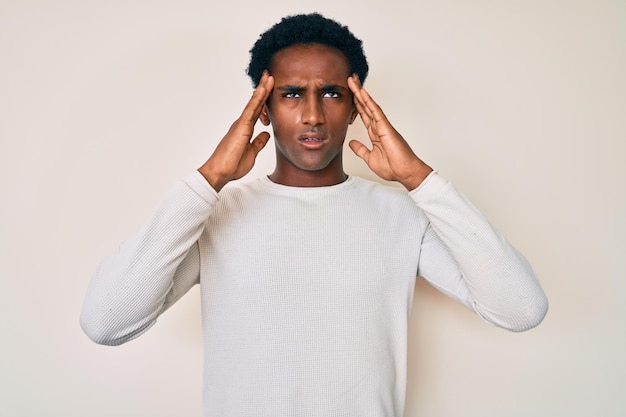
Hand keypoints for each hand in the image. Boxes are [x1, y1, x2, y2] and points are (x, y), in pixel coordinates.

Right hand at [198, 71, 273, 191]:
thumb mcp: (252, 153)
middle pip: (256, 103)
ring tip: (269, 76)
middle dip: (263, 89)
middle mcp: (242, 123)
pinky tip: (263, 89)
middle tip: (270, 75)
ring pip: (254, 103)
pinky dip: (258, 99)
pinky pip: (251, 110)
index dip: (264, 100)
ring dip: (262, 89)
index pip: (257, 111)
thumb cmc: (232, 165)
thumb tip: (267, 134)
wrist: (220, 172)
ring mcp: (241, 124)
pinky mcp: (241, 127)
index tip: (270, 88)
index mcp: (245, 129)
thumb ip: (258, 142)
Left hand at [348, 74, 432, 189]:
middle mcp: (379, 127)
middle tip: (350, 79)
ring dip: (361, 92)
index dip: (356, 104)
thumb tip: (351, 143)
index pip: (363, 115)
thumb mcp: (370, 158)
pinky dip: (369, 101)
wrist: (405, 173)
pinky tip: (362, 92)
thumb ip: (361, 149)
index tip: (349, 93)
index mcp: (375, 134)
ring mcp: (383, 126)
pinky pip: (376, 111)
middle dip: (357, 93)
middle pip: (365, 106)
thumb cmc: (393, 167)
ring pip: (370, 105)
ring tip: (352, 80)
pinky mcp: (386, 127)